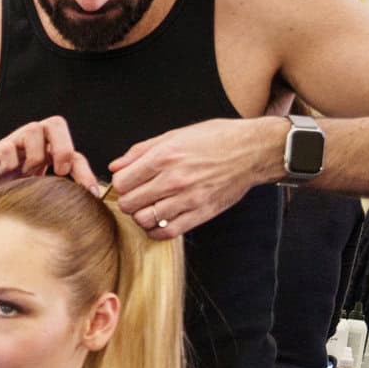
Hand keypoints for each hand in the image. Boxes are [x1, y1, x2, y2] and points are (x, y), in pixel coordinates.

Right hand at [0, 116, 99, 214]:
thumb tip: (83, 213)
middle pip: (55, 124)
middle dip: (63, 148)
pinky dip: (11, 160)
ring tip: (27, 175)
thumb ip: (54, 196)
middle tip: (59, 171)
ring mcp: (10, 145)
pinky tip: (5, 174)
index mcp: (44, 155)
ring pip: (33, 129)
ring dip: (35, 155)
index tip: (91, 194)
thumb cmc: (1, 194)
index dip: (85, 171)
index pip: (74, 153)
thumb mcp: (33, 196)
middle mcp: (29, 145)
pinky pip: (7, 146)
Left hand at [108, 116, 281, 239]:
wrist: (252, 151)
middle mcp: (174, 179)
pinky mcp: (201, 213)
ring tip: (150, 207)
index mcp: (164, 156)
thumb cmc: (216, 139)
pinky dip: (158, 230)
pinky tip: (161, 220)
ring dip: (142, 216)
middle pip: (129, 204)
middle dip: (128, 201)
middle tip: (138, 196)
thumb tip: (116, 166)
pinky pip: (167, 232)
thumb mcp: (175, 135)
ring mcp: (187, 199)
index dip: (121, 184)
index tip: (129, 183)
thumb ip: (141, 151)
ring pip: (144, 220)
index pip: (122, 182)